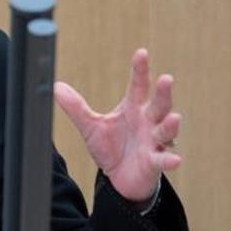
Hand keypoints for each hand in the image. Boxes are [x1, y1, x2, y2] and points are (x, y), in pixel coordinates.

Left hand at [53, 49, 181, 202]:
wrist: (120, 178)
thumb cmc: (111, 147)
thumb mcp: (91, 126)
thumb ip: (76, 108)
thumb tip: (56, 87)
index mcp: (134, 108)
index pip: (139, 85)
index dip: (140, 69)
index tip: (141, 53)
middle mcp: (148, 122)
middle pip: (159, 104)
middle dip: (163, 92)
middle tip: (167, 78)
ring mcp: (154, 142)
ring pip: (166, 130)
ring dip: (170, 125)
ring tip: (174, 118)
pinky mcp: (155, 162)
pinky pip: (163, 160)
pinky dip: (169, 160)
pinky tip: (175, 160)